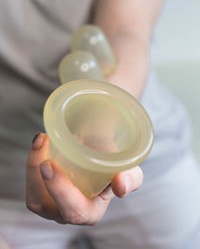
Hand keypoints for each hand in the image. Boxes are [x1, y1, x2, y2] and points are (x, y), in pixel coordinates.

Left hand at [26, 133, 142, 224]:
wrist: (102, 161)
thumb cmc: (116, 170)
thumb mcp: (130, 172)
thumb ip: (131, 179)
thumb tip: (120, 184)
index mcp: (90, 212)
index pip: (74, 210)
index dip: (60, 191)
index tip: (49, 164)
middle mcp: (67, 212)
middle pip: (44, 204)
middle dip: (36, 176)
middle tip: (41, 144)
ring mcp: (52, 204)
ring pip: (33, 193)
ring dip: (31, 164)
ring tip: (41, 140)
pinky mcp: (42, 192)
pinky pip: (31, 183)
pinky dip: (32, 160)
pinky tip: (40, 142)